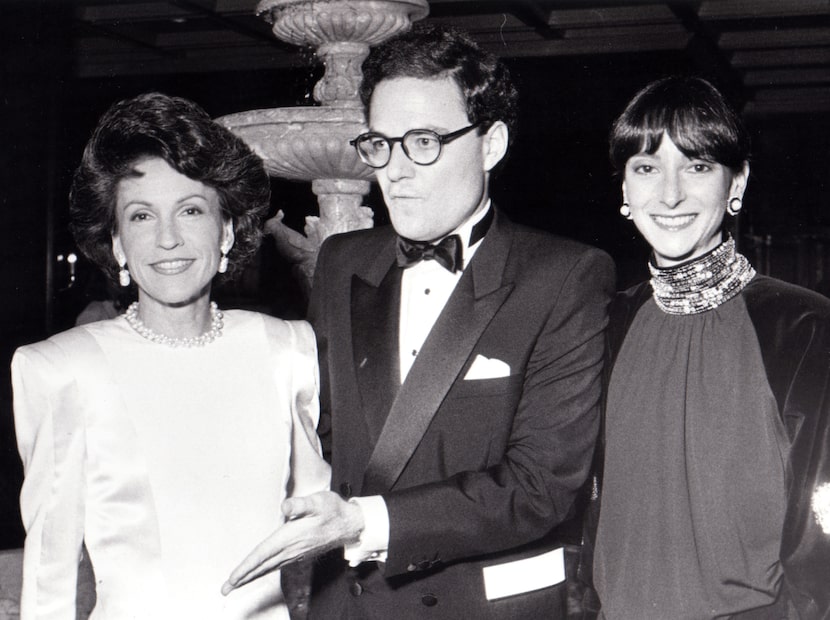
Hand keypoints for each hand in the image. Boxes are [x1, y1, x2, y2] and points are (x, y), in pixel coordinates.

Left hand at [221, 491, 363, 594]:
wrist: (350, 524)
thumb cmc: (333, 509)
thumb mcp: (318, 501)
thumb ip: (301, 504)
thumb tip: (285, 505)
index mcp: (291, 537)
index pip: (263, 554)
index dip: (247, 566)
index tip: (232, 578)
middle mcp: (291, 549)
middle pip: (262, 565)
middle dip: (243, 577)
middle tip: (225, 589)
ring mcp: (295, 553)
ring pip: (268, 567)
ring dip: (251, 575)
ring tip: (235, 584)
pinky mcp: (299, 554)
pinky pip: (276, 565)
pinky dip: (264, 571)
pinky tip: (259, 572)